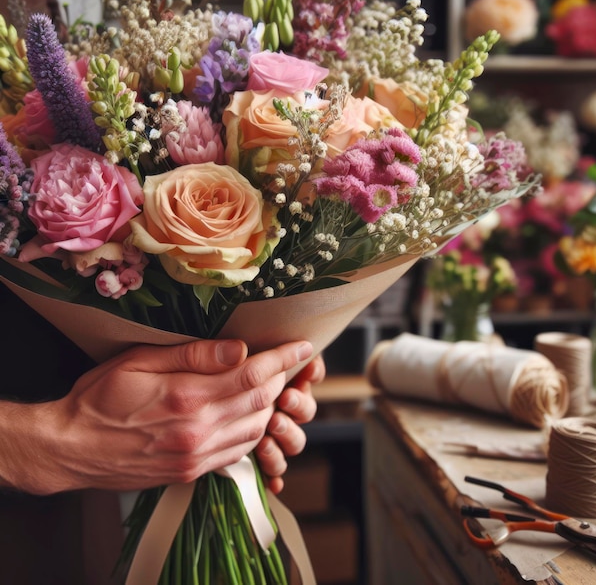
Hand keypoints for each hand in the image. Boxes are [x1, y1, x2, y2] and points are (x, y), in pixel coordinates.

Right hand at [0, 339, 311, 494]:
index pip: (252, 374)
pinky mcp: (191, 471)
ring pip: (255, 428)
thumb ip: (193, 355)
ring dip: (270, 404)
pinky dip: (253, 431)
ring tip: (270, 383)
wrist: (72, 449)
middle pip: (260, 400)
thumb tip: (239, 348)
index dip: (282, 358)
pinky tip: (249, 414)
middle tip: (287, 360)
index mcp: (187, 397)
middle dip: (281, 377)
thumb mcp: (139, 361)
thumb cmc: (99, 398)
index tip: (302, 346)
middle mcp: (198, 431)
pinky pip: (238, 453)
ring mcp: (196, 456)